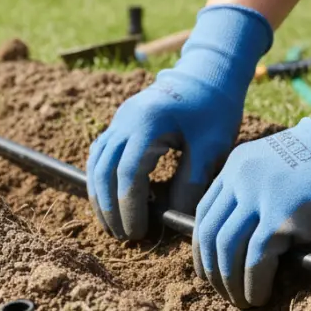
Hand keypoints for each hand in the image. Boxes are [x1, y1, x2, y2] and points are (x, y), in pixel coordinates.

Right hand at [87, 5, 273, 239]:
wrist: (207, 75)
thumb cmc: (214, 109)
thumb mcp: (210, 147)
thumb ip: (190, 182)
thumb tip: (172, 218)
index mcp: (148, 125)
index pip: (128, 173)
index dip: (129, 206)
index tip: (138, 230)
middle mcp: (126, 120)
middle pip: (103, 170)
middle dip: (109, 207)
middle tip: (123, 236)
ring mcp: (119, 120)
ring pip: (96, 163)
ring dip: (100, 196)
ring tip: (113, 224)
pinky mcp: (120, 123)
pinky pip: (99, 154)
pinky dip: (101, 179)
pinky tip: (110, 198)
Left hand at [194, 52, 310, 307]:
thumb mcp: (281, 166)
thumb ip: (259, 192)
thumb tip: (246, 241)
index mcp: (237, 165)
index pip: (205, 213)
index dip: (203, 248)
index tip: (210, 270)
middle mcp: (241, 178)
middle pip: (210, 233)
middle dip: (213, 270)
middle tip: (224, 293)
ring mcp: (260, 195)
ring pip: (228, 249)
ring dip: (231, 282)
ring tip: (242, 301)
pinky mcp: (283, 215)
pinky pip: (256, 259)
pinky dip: (254, 283)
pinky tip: (259, 296)